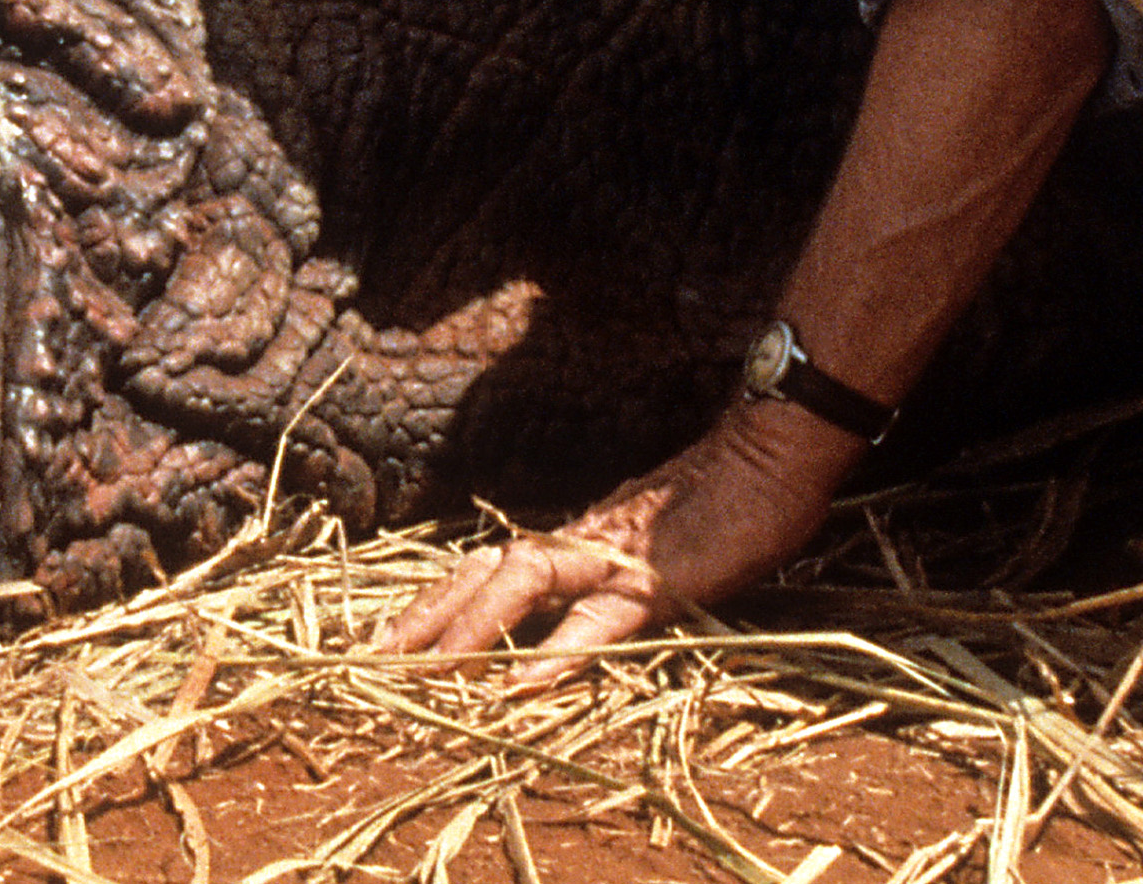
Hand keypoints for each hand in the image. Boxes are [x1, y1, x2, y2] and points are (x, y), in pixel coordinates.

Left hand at [372, 399, 857, 670]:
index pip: (492, 567)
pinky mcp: (656, 581)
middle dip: (428, 613)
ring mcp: (614, 558)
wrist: (770, 456)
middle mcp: (581, 543)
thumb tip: (579, 607)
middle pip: (486, 571)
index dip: (441, 598)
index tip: (392, 636)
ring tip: (428, 671)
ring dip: (472, 626)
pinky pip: (598, 620)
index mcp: (578, 540)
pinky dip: (556, 651)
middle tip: (372, 658)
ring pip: (525, 585)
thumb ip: (613, 575)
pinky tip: (522, 685)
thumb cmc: (723, 505)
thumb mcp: (655, 548)